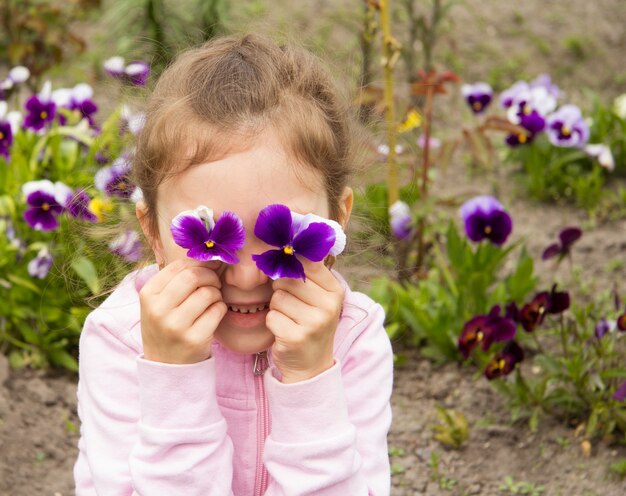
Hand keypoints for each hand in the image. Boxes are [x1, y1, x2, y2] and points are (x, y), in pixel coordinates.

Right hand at [139, 259, 226, 363]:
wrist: (166, 367)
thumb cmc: (167, 326)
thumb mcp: (159, 302)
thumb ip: (177, 279)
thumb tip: (208, 254)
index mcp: (148, 295)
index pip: (179, 266)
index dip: (199, 262)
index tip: (209, 266)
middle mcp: (158, 310)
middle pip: (194, 276)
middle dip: (210, 276)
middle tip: (214, 283)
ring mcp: (175, 326)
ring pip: (208, 293)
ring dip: (216, 293)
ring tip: (212, 301)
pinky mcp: (194, 339)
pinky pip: (217, 310)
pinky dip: (220, 308)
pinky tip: (213, 314)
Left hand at [266, 259, 343, 382]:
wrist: (311, 364)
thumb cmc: (309, 322)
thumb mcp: (317, 297)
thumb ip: (306, 273)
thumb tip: (286, 244)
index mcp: (335, 290)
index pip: (306, 263)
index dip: (291, 265)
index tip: (288, 273)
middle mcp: (329, 305)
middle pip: (288, 279)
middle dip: (282, 290)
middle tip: (292, 305)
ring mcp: (314, 322)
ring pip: (278, 298)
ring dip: (277, 308)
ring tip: (290, 319)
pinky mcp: (297, 337)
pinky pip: (271, 316)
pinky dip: (273, 323)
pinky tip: (284, 331)